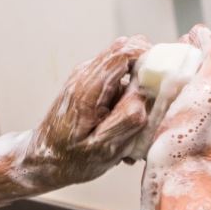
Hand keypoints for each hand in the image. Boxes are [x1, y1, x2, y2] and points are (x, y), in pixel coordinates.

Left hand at [21, 35, 150, 189]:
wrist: (44, 160)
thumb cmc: (71, 158)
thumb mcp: (103, 147)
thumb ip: (125, 120)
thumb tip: (145, 97)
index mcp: (88, 87)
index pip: (123, 51)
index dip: (150, 56)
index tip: (166, 76)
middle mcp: (86, 74)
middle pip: (126, 49)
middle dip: (149, 68)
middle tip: (157, 98)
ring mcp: (87, 77)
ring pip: (125, 64)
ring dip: (140, 86)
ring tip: (138, 121)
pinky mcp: (91, 85)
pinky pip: (118, 79)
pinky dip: (129, 96)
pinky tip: (125, 125)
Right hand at [140, 0, 210, 209]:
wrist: (178, 183)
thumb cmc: (196, 136)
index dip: (204, 37)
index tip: (195, 27)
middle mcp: (200, 101)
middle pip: (191, 70)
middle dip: (180, 56)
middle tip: (168, 47)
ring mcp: (180, 121)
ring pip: (171, 92)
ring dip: (159, 80)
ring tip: (146, 73)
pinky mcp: (161, 138)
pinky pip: (152, 115)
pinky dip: (142, 106)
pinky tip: (133, 107)